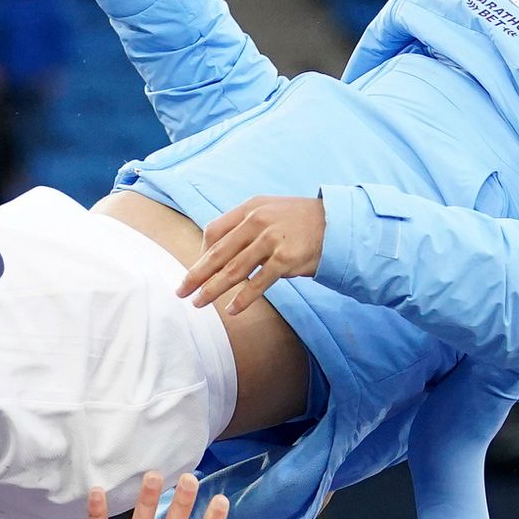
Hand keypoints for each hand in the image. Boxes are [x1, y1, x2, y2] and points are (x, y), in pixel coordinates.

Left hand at [179, 196, 325, 313]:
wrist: (338, 224)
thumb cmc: (300, 222)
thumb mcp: (270, 213)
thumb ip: (246, 228)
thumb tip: (220, 254)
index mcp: (250, 208)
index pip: (214, 230)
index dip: (202, 252)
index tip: (197, 269)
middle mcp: (257, 220)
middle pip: (218, 252)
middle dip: (196, 274)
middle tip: (181, 291)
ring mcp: (272, 239)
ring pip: (234, 269)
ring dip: (213, 289)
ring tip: (198, 303)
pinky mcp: (286, 258)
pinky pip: (259, 282)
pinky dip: (244, 298)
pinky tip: (232, 310)